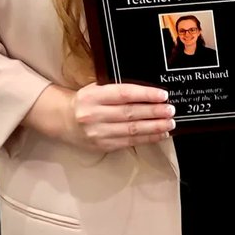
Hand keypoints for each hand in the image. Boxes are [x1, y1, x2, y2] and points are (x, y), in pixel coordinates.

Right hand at [27, 82, 175, 150]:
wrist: (62, 120)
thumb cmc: (86, 101)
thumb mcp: (97, 88)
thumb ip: (118, 90)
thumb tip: (151, 93)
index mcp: (94, 95)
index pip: (124, 94)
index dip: (145, 94)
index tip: (162, 95)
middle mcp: (94, 114)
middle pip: (130, 113)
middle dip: (154, 112)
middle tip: (171, 110)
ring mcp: (98, 132)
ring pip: (131, 130)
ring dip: (154, 127)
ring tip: (170, 123)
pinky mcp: (102, 146)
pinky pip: (129, 142)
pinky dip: (147, 138)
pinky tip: (160, 134)